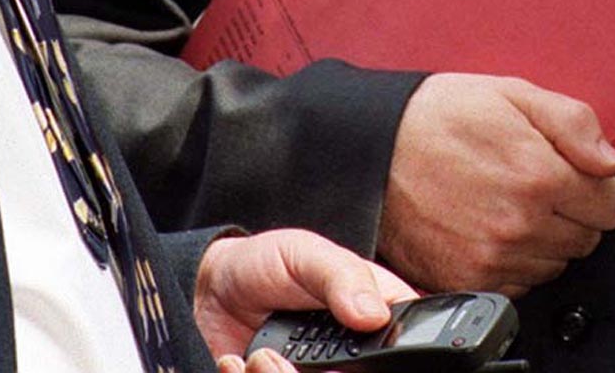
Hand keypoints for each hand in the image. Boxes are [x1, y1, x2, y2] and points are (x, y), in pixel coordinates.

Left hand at [198, 227, 413, 368]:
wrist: (208, 291)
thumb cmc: (267, 264)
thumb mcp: (306, 253)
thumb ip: (343, 276)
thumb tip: (374, 315)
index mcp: (377, 321)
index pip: (406, 349)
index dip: (386, 358)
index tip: (348, 353)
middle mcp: (354, 361)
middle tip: (279, 355)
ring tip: (259, 356)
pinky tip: (239, 363)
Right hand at [377, 72, 614, 295]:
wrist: (371, 147)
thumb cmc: (440, 116)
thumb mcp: (514, 93)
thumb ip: (575, 123)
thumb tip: (612, 162)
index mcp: (539, 174)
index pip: (612, 207)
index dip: (596, 187)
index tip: (572, 175)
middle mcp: (519, 224)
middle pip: (585, 240)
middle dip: (570, 212)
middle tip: (531, 182)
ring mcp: (491, 258)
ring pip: (553, 265)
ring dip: (541, 239)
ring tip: (503, 201)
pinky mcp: (465, 280)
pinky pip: (518, 285)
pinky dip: (511, 261)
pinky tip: (486, 227)